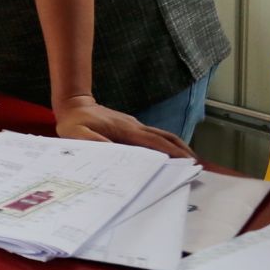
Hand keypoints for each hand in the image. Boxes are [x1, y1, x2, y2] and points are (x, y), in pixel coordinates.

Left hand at [54, 95, 194, 157]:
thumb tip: (114, 152)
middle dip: (182, 150)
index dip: (173, 152)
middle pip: (165, 137)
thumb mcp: (77, 134)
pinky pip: (152, 136)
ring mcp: (134, 125)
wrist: (73, 103)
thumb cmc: (74, 121)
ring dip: (177, 147)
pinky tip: (168, 156)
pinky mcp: (130, 127)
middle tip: (197, 166)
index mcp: (125, 130)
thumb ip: (94, 142)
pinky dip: (166, 144)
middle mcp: (134, 126)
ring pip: (161, 135)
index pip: (155, 142)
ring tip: (189, 162)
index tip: (189, 161)